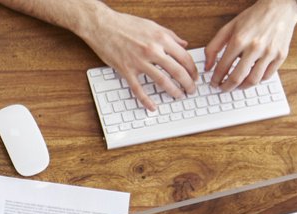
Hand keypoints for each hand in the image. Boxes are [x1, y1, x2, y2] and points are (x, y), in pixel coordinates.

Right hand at [79, 9, 197, 110]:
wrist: (102, 25)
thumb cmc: (124, 24)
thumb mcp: (152, 25)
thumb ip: (170, 35)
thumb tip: (184, 44)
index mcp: (161, 38)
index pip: (184, 57)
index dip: (193, 69)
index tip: (195, 76)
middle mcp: (152, 50)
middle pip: (177, 71)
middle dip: (188, 83)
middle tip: (191, 90)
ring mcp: (139, 61)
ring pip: (162, 81)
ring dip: (173, 91)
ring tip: (178, 96)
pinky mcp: (126, 70)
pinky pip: (138, 89)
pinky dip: (146, 100)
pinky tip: (152, 107)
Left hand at [206, 0, 296, 91]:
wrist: (279, 8)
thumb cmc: (253, 18)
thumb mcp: (228, 28)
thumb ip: (213, 47)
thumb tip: (207, 67)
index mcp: (239, 40)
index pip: (222, 67)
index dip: (215, 79)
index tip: (213, 83)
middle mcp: (255, 47)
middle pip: (237, 77)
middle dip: (227, 87)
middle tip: (223, 88)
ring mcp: (269, 52)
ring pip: (253, 80)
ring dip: (242, 87)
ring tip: (236, 86)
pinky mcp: (281, 55)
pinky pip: (267, 76)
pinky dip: (258, 80)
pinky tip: (251, 77)